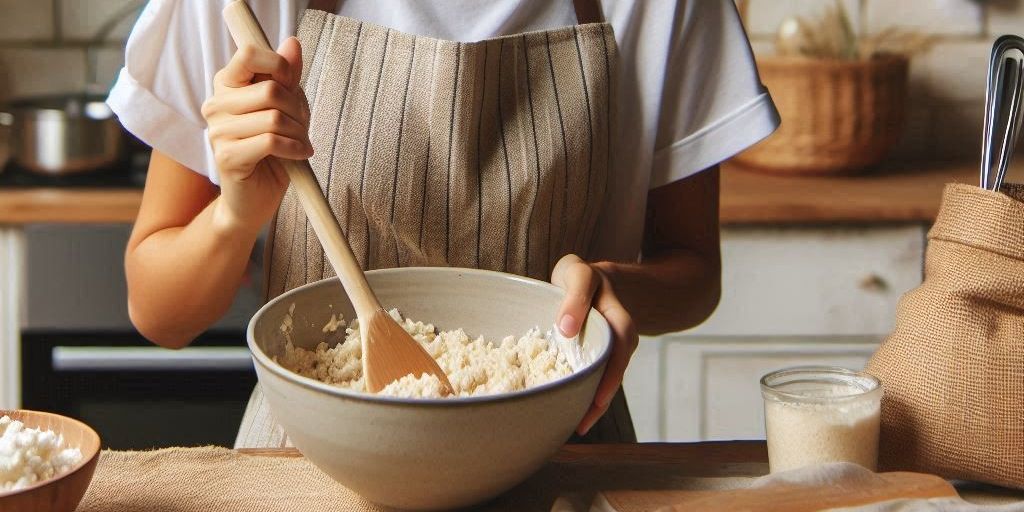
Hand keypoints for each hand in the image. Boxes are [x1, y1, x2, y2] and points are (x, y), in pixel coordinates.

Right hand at [201, 37, 312, 235]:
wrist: (256, 198)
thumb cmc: (273, 149)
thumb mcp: (286, 107)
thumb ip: (287, 76)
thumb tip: (292, 43)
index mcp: (227, 85)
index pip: (248, 53)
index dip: (278, 65)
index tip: (291, 85)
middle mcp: (216, 105)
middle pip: (270, 89)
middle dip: (297, 109)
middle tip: (302, 126)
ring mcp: (218, 132)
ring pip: (274, 118)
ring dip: (298, 133)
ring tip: (300, 143)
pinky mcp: (227, 157)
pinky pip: (271, 141)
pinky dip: (294, 149)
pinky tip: (298, 155)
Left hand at [551, 254, 638, 435]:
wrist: (594, 280)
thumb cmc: (580, 277)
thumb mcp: (578, 274)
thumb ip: (575, 295)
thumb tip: (567, 329)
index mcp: (617, 315)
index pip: (619, 343)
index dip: (609, 371)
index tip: (596, 396)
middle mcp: (619, 335)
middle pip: (616, 368)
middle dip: (603, 396)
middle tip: (584, 422)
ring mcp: (611, 348)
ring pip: (609, 377)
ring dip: (596, 402)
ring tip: (579, 426)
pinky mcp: (600, 357)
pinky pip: (598, 378)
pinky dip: (589, 396)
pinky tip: (575, 415)